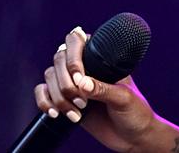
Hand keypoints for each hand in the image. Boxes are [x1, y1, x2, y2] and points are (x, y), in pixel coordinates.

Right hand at [34, 27, 158, 152]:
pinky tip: (55, 113)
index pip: (78, 41)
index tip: (79, 78)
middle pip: (59, 59)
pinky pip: (43, 93)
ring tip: (77, 112)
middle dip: (65, 82)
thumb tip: (81, 83)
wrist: (132, 136)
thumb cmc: (135, 112)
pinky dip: (44, 102)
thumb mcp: (123, 98)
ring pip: (50, 76)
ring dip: (58, 96)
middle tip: (82, 102)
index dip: (73, 57)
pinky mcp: (64, 99)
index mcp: (103, 59)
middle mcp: (86, 67)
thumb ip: (103, 89)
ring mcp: (73, 83)